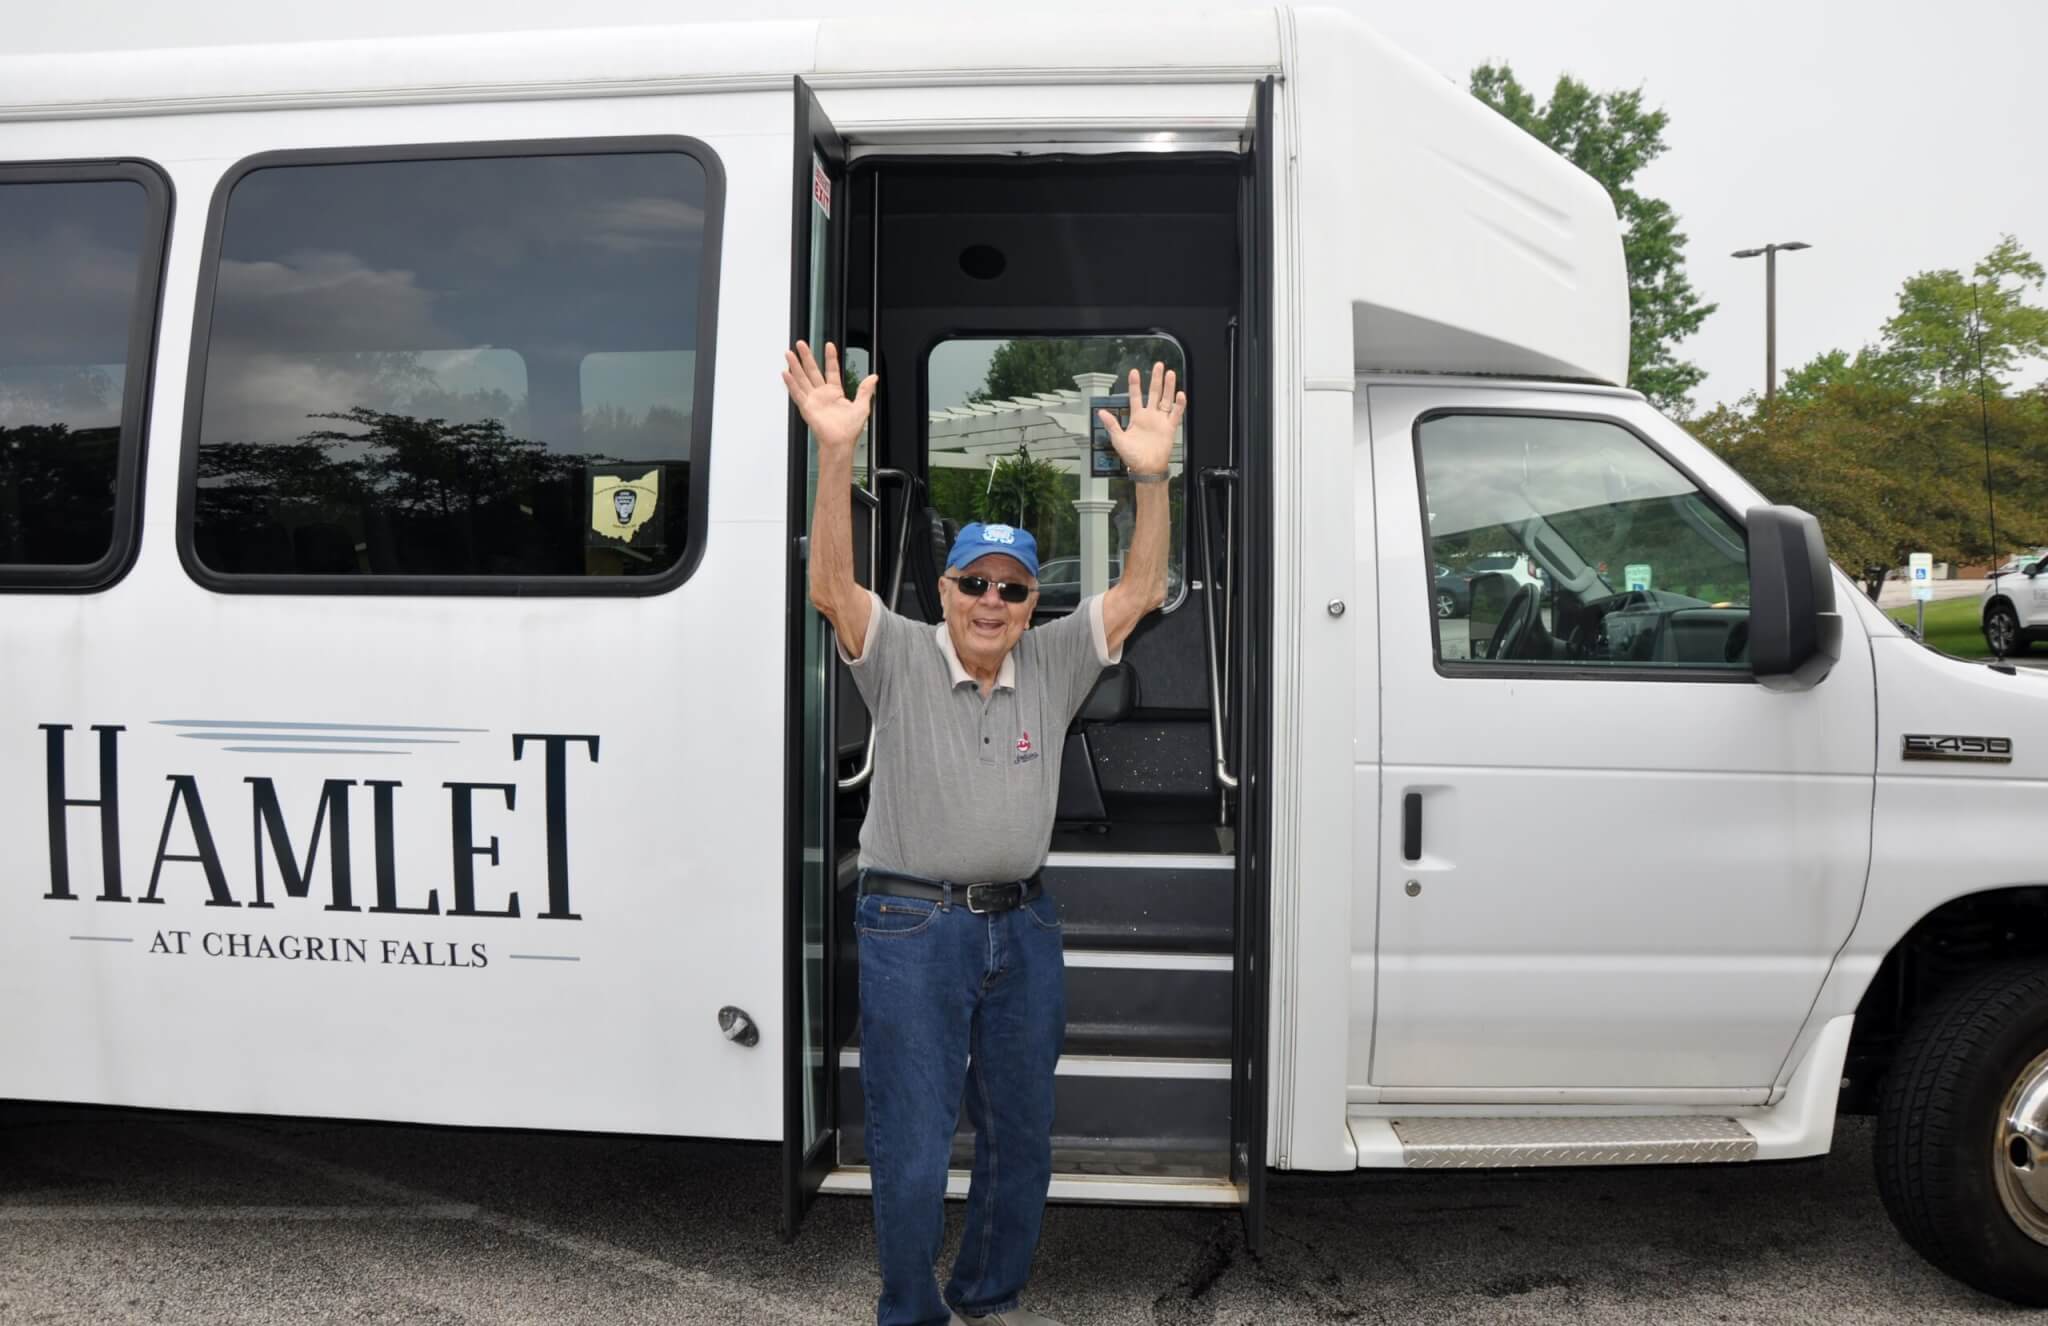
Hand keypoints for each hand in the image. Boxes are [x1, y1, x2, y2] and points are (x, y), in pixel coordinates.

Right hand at [783, 340, 876, 455]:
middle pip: (813, 370)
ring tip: (789, 354)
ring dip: (795, 366)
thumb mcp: (862, 406)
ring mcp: (813, 400)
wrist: (840, 443)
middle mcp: (822, 394)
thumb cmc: (849, 430)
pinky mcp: (806, 407)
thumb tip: (873, 377)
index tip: (829, 345)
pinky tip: (786, 374)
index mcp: (835, 392)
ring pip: (802, 378)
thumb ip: (866, 390)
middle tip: (801, 344)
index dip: (830, 357)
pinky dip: (791, 383)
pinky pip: (797, 393)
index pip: (832, 370)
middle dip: (807, 356)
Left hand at [1097, 362, 1182, 477]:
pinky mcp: (1170, 428)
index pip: (1136, 396)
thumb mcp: (1118, 439)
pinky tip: (1180, 394)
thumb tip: (1101, 412)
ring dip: (1168, 387)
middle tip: (1158, 365)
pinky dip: (1179, 405)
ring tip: (1170, 374)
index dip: (1135, 384)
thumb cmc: (1132, 457)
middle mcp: (1150, 416)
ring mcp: (1160, 421)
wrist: (1146, 468)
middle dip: (1156, 379)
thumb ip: (1111, 424)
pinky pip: (1176, 414)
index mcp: (1137, 417)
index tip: (1134, 372)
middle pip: (1154, 393)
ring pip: (1166, 399)